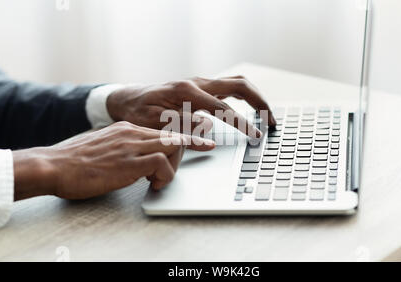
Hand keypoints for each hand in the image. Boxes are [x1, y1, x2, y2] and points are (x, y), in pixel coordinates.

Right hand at [12, 122, 214, 199]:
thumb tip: (135, 158)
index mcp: (125, 127)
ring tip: (159, 179)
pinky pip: (162, 163)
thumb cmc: (74, 161)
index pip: (162, 129)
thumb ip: (121, 147)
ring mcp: (132, 145)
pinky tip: (154, 183)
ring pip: (173, 145)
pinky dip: (165, 175)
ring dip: (173, 165)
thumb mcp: (102, 146)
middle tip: (185, 160)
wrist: (53, 166)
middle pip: (173, 134)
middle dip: (187, 147)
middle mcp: (132, 132)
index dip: (179, 138)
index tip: (198, 140)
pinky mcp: (130, 162)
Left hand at [106, 76, 276, 137]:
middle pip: (240, 85)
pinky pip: (229, 88)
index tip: (256, 135)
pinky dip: (244, 98)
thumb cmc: (138, 112)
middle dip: (259, 102)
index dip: (243, 123)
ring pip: (237, 83)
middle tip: (271, 121)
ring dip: (255, 97)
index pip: (224, 108)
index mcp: (186, 91)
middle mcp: (197, 83)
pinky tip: (249, 109)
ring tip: (267, 116)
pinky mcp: (201, 88)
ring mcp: (200, 83)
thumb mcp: (153, 123)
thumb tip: (209, 132)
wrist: (128, 99)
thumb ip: (182, 127)